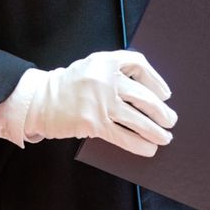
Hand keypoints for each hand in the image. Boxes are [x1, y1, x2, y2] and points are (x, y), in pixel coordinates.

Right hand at [23, 50, 176, 156]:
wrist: (40, 100)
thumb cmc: (68, 85)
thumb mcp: (91, 67)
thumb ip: (114, 72)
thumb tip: (149, 93)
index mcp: (105, 61)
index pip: (139, 64)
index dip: (156, 80)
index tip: (164, 93)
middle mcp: (105, 79)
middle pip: (144, 96)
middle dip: (161, 111)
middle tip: (170, 119)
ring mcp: (100, 102)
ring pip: (138, 119)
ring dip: (155, 131)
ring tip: (164, 137)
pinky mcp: (94, 123)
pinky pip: (124, 136)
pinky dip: (139, 144)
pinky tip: (148, 149)